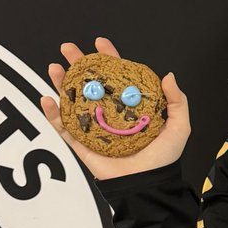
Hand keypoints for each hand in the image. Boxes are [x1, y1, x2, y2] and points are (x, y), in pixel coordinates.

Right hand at [39, 36, 190, 179]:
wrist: (147, 184)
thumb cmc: (164, 158)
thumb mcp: (178, 126)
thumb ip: (176, 101)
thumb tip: (168, 75)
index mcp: (131, 106)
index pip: (117, 77)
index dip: (108, 58)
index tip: (100, 42)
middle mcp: (110, 113)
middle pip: (91, 83)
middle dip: (78, 64)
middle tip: (68, 49)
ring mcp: (94, 127)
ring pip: (73, 100)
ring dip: (61, 83)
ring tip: (54, 68)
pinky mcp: (81, 143)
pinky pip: (63, 127)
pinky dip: (53, 114)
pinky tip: (48, 99)